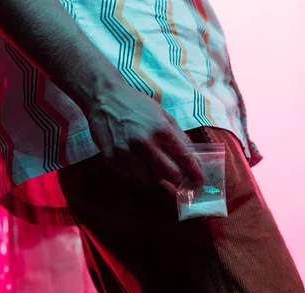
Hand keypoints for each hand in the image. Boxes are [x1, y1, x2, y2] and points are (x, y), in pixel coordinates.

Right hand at [86, 83, 203, 186]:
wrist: (104, 98)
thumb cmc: (137, 106)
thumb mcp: (163, 115)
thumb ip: (179, 136)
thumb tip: (193, 157)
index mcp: (161, 130)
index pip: (184, 157)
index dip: (195, 172)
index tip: (200, 182)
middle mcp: (144, 142)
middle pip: (169, 174)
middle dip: (177, 177)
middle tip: (176, 173)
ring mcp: (126, 152)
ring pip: (150, 179)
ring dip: (156, 175)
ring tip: (152, 162)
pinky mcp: (112, 158)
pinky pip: (132, 177)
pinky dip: (138, 172)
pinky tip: (136, 159)